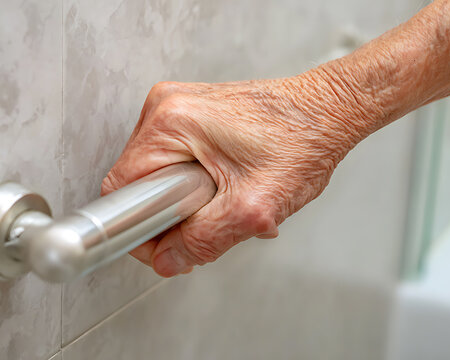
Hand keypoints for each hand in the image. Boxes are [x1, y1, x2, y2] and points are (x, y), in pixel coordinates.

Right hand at [101, 70, 369, 276]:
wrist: (328, 111)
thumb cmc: (303, 142)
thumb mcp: (254, 205)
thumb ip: (204, 239)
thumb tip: (168, 260)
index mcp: (171, 122)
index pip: (121, 191)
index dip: (143, 228)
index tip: (174, 241)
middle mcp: (166, 106)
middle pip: (139, 184)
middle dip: (173, 215)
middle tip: (216, 213)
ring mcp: (178, 106)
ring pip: (158, 176)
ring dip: (188, 200)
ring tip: (228, 193)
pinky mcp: (191, 113)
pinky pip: (174, 161)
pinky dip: (196, 182)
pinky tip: (229, 181)